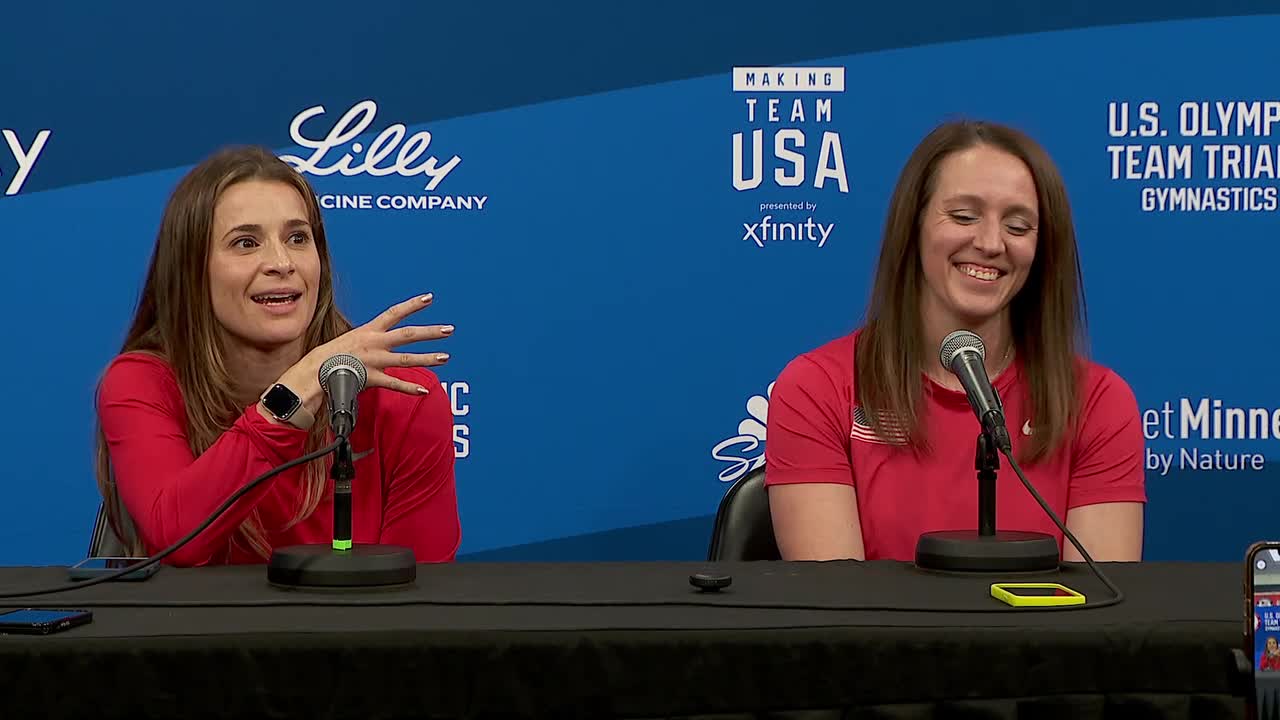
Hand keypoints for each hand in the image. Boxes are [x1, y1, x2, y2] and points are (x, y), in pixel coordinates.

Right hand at [272, 294, 451, 417]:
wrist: (312, 371)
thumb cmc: (331, 357)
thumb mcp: (350, 341)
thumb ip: (369, 340)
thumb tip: (381, 340)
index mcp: (369, 330)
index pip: (394, 313)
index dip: (412, 305)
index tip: (429, 298)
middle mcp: (374, 342)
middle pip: (408, 334)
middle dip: (430, 332)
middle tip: (449, 330)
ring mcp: (374, 360)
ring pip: (406, 358)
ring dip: (427, 358)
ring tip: (445, 358)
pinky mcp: (371, 377)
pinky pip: (394, 383)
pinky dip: (409, 388)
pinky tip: (423, 390)